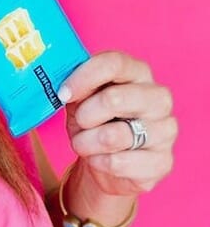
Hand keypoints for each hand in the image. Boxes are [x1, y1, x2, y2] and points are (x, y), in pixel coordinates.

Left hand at [60, 50, 176, 198]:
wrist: (106, 159)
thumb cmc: (93, 119)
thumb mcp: (80, 98)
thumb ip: (75, 85)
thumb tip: (61, 85)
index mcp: (137, 72)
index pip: (114, 63)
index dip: (84, 77)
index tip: (63, 94)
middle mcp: (158, 98)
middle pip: (114, 99)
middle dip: (84, 115)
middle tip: (79, 122)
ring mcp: (166, 130)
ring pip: (114, 136)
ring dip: (86, 142)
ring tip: (84, 143)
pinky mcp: (163, 161)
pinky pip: (118, 163)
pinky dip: (98, 162)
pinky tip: (99, 159)